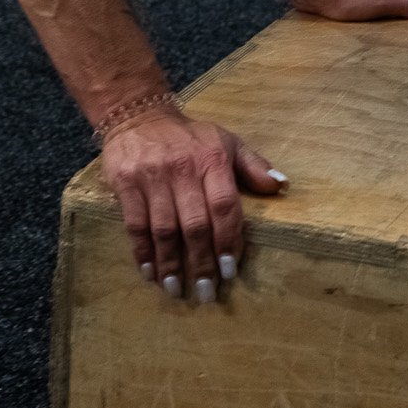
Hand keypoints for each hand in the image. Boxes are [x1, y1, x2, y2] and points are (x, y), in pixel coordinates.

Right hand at [102, 111, 283, 300]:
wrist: (138, 116)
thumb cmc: (189, 137)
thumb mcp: (226, 141)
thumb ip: (254, 165)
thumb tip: (282, 186)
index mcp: (212, 159)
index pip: (224, 206)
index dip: (229, 240)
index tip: (231, 270)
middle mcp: (182, 168)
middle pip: (195, 224)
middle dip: (202, 262)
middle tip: (208, 292)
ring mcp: (152, 176)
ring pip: (164, 229)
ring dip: (171, 264)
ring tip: (176, 289)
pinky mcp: (126, 183)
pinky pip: (135, 224)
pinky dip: (142, 252)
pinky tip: (150, 272)